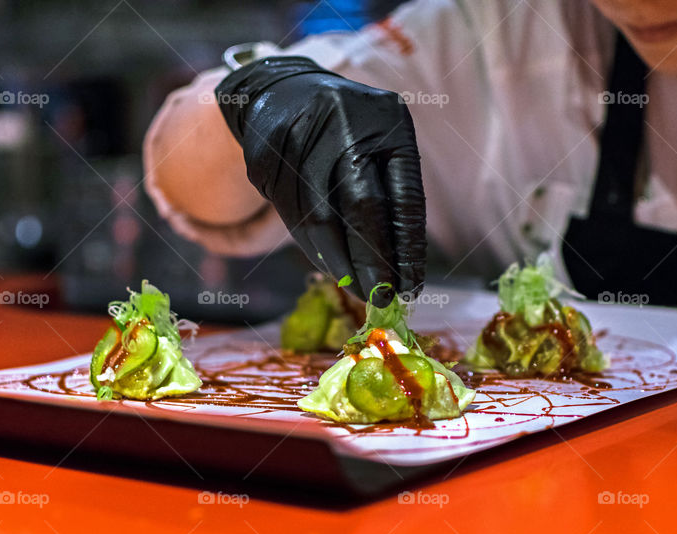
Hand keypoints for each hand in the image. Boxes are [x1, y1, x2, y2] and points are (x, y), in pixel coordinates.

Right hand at [215, 56, 425, 305]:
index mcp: (386, 121)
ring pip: (319, 219)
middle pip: (360, 208)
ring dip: (340, 263)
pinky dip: (312, 247)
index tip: (411, 287)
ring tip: (357, 288)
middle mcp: (343, 125)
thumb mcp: (383, 142)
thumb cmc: (350, 129)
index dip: (407, 247)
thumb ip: (395, 194)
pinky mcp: (266, 156)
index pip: (403, 195)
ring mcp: (300, 139)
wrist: (282, 91)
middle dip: (372, 262)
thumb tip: (402, 267)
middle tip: (382, 299)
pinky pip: (291, 216)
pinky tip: (329, 264)